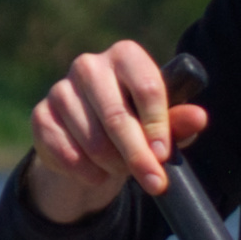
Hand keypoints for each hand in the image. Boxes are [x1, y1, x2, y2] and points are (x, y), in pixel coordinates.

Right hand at [23, 41, 202, 221]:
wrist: (90, 142)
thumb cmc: (135, 124)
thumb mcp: (161, 124)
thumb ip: (179, 121)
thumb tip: (199, 118)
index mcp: (125, 56)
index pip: (146, 88)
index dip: (157, 125)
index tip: (163, 155)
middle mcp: (89, 65)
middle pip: (117, 116)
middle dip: (137, 156)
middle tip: (154, 183)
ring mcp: (61, 90)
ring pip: (92, 140)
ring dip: (112, 166)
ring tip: (121, 169)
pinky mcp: (41, 116)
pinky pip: (66, 153)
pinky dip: (86, 172)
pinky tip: (96, 172)